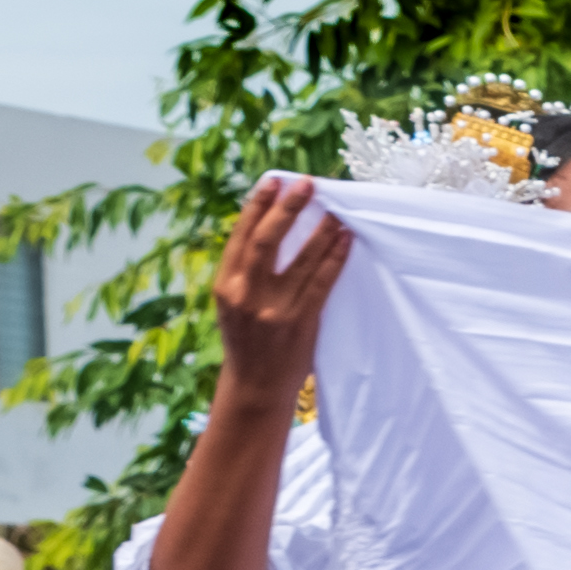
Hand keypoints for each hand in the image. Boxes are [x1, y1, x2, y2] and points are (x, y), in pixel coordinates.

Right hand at [211, 176, 348, 405]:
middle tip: (308, 184)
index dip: (258, 205)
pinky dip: (335, 257)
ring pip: (300, 259)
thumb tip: (270, 225)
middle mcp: (245, 295)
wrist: (255, 388)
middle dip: (288, 208)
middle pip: (267, 240)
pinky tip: (345, 239)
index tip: (274, 181)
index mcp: (225, 286)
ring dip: (321, 229)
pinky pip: (322, 283)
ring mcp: (273, 310)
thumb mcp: (233, 305)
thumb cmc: (248, 342)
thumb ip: (245, 272)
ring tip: (336, 209)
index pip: (241, 236)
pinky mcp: (300, 323)